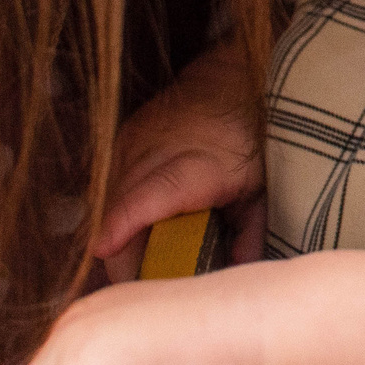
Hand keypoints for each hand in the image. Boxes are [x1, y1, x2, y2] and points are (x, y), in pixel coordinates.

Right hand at [96, 34, 264, 281]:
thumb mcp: (262, 189)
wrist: (234, 78)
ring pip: (110, 197)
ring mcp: (134, 140)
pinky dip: (116, 208)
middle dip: (122, 253)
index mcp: (194, 165)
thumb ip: (249, 235)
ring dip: (117, 232)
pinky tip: (130, 229)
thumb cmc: (252, 137)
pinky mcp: (123, 138)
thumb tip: (234, 275)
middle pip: (120, 208)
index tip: (102, 249)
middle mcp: (156, 150)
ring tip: (134, 262)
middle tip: (137, 286)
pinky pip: (110, 182)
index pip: (148, 196)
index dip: (123, 223)